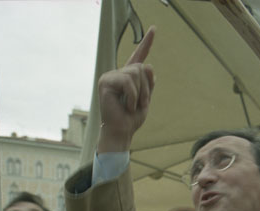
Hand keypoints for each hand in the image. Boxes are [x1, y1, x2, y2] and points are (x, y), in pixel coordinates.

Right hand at [98, 26, 155, 151]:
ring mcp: (110, 77)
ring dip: (140, 93)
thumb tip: (148, 66)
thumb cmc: (131, 120)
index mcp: (128, 78)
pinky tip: (126, 106)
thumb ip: (148, 83)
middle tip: (139, 105)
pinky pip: (127, 81)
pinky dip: (132, 95)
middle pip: (141, 67)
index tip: (155, 29)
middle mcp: (118, 74)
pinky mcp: (105, 81)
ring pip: (135, 72)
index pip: (138, 57)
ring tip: (132, 106)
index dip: (146, 43)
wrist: (121, 132)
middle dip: (146, 88)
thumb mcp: (145, 100)